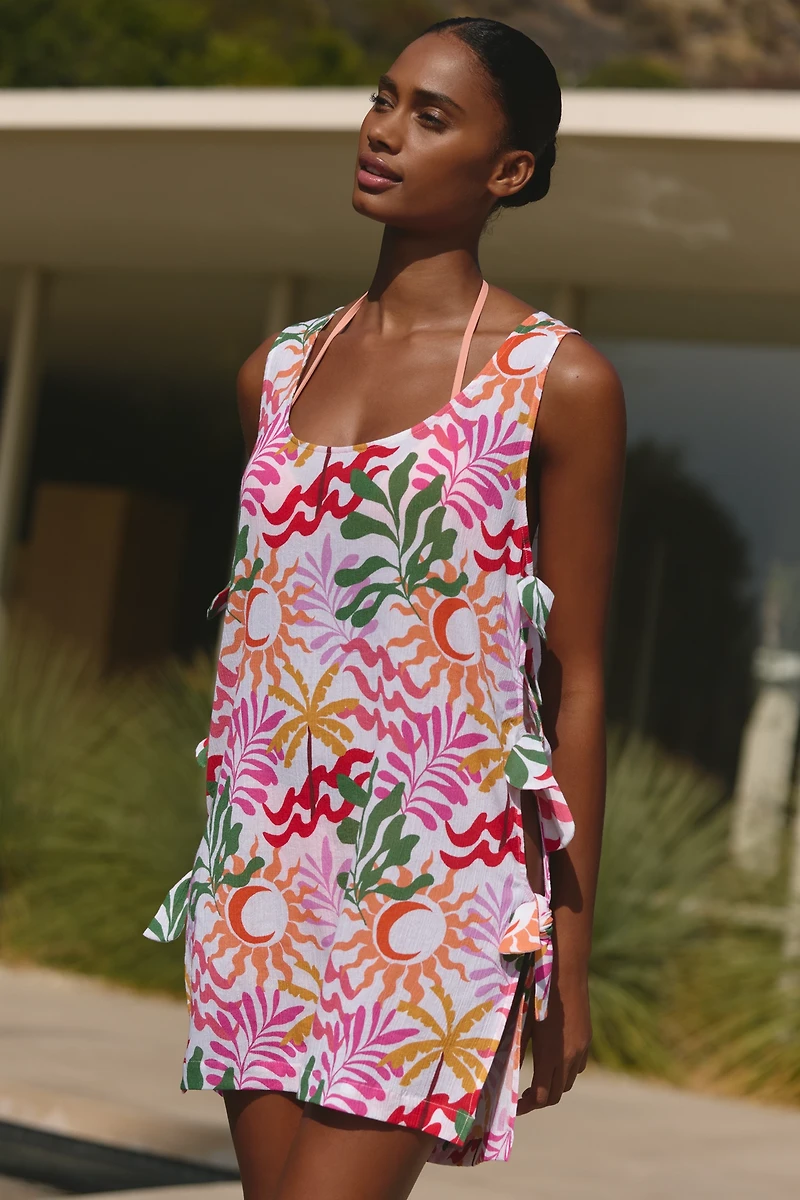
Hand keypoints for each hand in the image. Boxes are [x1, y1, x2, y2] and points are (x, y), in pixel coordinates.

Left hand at [516, 971, 590, 1112]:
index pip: (541, 1095)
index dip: (527, 1105)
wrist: (567, 972)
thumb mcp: (524, 1021)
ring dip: (553, 1086)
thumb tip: (505, 1067)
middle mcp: (569, 1057)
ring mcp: (581, 1049)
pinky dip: (565, 1071)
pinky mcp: (586, 1040)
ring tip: (536, 1081)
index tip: (515, 1106)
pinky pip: (578, 1066)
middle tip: (523, 1098)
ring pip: (568, 1081)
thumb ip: (517, 1046)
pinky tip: (554, 1061)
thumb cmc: (538, 993)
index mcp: (550, 1055)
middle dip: (539, 1100)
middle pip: (555, 1094)